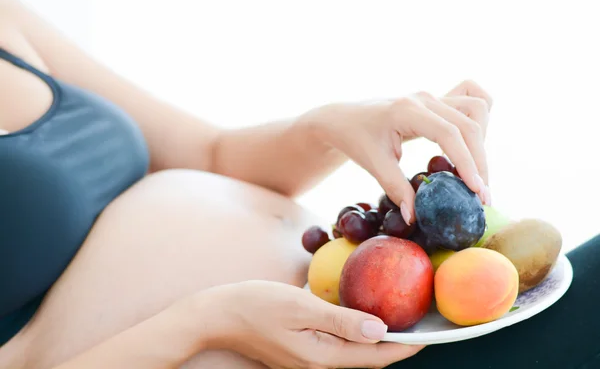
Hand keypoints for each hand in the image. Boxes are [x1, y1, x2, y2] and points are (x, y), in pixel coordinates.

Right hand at [194, 280, 423, 367]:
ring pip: (351, 351)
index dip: (404, 348)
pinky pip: (335, 344)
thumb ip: (341, 320)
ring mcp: (307, 358)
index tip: (429, 336)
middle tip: (419, 324)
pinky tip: (358, 316)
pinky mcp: (300, 349)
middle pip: (366, 357)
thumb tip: (380, 330)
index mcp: (321, 357)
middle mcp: (318, 363)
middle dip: (395, 344)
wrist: (217, 315)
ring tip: (397, 318)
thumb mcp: (301, 307)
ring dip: (375, 338)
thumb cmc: (256, 306)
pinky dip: (353, 332)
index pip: (373, 356)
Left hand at [302, 79, 492, 224]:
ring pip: (476, 108)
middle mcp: (424, 98)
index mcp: (406, 110)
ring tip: (474, 171)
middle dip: (480, 161)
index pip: (448, 134)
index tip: (476, 191)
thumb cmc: (355, 139)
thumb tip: (414, 218)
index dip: (466, 162)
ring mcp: (432, 96)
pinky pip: (471, 100)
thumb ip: (395, 189)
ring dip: (482, 140)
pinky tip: (473, 145)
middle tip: (483, 196)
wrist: (344, 119)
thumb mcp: (373, 164)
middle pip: (469, 124)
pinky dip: (480, 120)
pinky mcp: (437, 100)